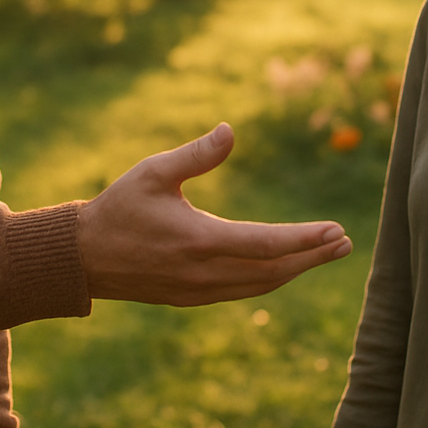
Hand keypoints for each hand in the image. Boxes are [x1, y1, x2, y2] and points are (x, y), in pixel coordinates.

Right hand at [77, 122, 352, 304]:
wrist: (82, 257)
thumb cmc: (119, 207)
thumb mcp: (153, 172)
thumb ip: (196, 154)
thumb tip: (230, 130)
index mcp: (199, 240)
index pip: (267, 244)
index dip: (305, 239)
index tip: (335, 230)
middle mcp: (204, 272)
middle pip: (273, 270)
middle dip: (312, 256)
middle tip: (345, 242)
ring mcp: (199, 290)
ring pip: (261, 285)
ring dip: (296, 270)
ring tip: (326, 253)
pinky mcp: (192, 297)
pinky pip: (242, 291)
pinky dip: (270, 280)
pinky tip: (284, 268)